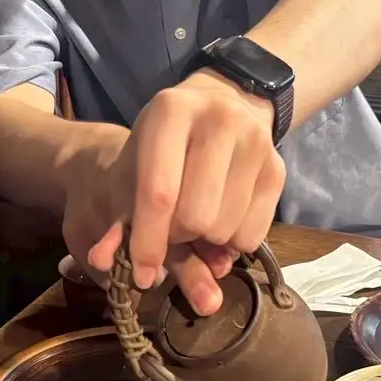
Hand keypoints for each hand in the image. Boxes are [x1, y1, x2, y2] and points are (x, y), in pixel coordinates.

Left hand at [84, 71, 285, 315]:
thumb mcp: (133, 168)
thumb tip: (102, 261)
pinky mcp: (278, 167)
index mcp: (172, 111)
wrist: (221, 105)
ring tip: (196, 220)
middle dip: (177, 237)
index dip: (148, 242)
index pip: (159, 193)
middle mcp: (220, 119)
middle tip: (172, 229)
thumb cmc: (165, 145)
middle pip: (196, 215)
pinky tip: (221, 219)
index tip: (141, 275)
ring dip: (205, 242)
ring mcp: (255, 142)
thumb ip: (118, 217)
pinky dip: (231, 244)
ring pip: (226, 229)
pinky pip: (252, 236)